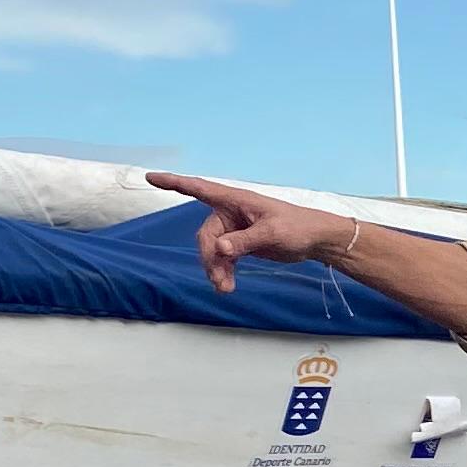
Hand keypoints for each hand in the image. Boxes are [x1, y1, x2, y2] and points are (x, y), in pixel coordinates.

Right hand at [154, 170, 363, 293]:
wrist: (316, 241)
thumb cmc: (298, 227)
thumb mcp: (272, 233)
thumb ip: (245, 241)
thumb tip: (220, 249)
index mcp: (235, 200)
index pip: (198, 189)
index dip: (173, 183)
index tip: (150, 177)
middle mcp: (230, 212)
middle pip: (205, 235)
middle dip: (209, 258)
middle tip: (219, 281)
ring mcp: (234, 229)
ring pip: (212, 250)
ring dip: (215, 269)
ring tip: (225, 289)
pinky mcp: (240, 244)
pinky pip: (222, 258)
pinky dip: (223, 271)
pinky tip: (227, 286)